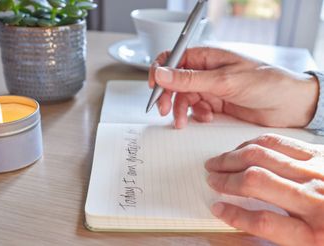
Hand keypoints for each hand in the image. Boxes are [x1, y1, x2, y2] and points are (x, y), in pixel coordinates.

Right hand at [148, 47, 318, 128]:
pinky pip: (196, 109)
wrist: (289, 104)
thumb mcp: (223, 80)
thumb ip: (189, 79)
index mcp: (206, 56)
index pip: (173, 59)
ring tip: (183, 121)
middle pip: (175, 82)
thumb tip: (161, 73)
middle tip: (164, 110)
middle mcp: (206, 71)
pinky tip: (207, 117)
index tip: (153, 87)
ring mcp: (211, 88)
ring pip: (184, 98)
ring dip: (181, 110)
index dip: (160, 71)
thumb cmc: (265, 82)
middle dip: (168, 96)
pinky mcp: (216, 103)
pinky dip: (197, 115)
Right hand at [205, 133, 323, 245]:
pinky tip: (243, 148)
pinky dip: (256, 144)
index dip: (234, 215)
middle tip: (210, 178)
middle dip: (226, 178)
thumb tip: (245, 218)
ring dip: (234, 157)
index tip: (216, 208)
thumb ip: (282, 234)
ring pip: (264, 156)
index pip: (263, 222)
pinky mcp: (320, 154)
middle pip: (257, 181)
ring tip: (218, 161)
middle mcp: (315, 198)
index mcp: (315, 234)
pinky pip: (280, 142)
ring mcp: (317, 171)